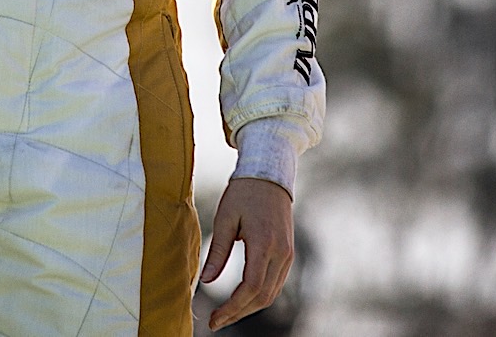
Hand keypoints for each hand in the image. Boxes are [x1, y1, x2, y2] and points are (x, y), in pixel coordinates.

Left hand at [201, 176, 294, 329]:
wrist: (270, 174)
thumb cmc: (243, 193)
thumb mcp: (225, 218)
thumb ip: (217, 252)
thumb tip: (206, 282)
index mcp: (264, 243)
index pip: (250, 288)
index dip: (232, 308)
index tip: (215, 319)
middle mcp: (281, 252)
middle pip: (263, 297)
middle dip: (239, 313)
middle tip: (217, 321)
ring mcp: (288, 254)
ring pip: (271, 293)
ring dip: (249, 307)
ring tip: (226, 314)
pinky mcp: (288, 253)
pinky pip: (276, 283)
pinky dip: (259, 296)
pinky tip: (242, 299)